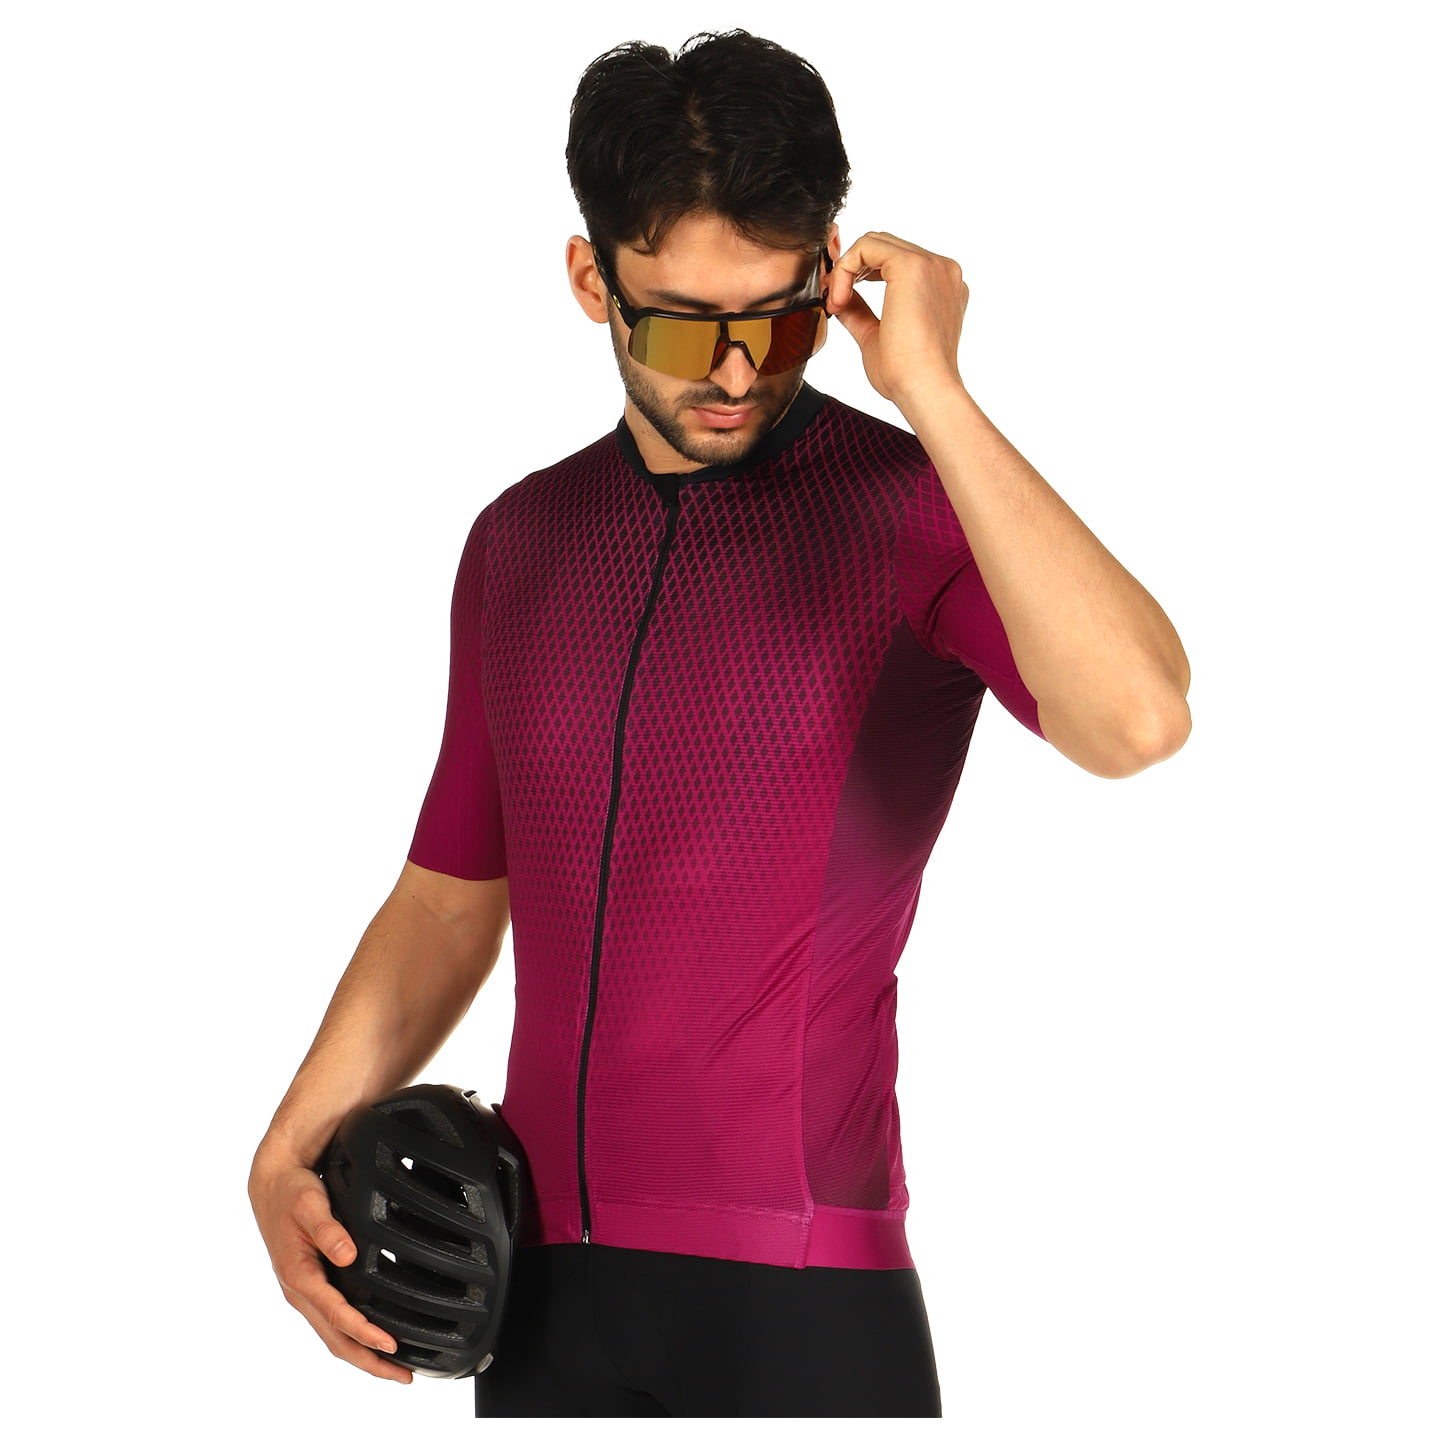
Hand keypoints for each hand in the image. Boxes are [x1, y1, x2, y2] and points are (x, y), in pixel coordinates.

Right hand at [248, 1148, 412, 1383]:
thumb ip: (328, 1230)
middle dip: (370, 1363)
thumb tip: (347, 1255)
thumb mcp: (310, 1204)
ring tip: (396, 1368)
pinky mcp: (313, 1286)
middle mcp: (301, 1292)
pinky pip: (334, 1321)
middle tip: (404, 1377)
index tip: (392, 1345)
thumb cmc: (291, 1193)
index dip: (365, 1333)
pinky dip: (355, 1337)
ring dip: (364, 1354)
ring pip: (335, 1336)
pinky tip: (375, 1338)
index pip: (337, 1316)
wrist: (273, 1184)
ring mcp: (306, 1293)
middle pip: (337, 1340)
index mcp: (299, 1277)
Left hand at [826, 231, 968, 408]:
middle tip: (835, 303)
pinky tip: (840, 300)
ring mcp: (931, 264)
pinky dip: (845, 269)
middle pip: (884, 246)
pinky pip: (866, 247)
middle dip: (852, 269)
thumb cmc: (906, 375)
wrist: (923, 389)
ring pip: (874, 242)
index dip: (861, 275)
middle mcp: (941, 271)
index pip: (894, 261)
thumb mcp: (875, 336)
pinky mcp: (912, 265)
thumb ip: (860, 312)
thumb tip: (841, 297)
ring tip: (838, 305)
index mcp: (940, 287)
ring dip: (847, 270)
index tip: (841, 305)